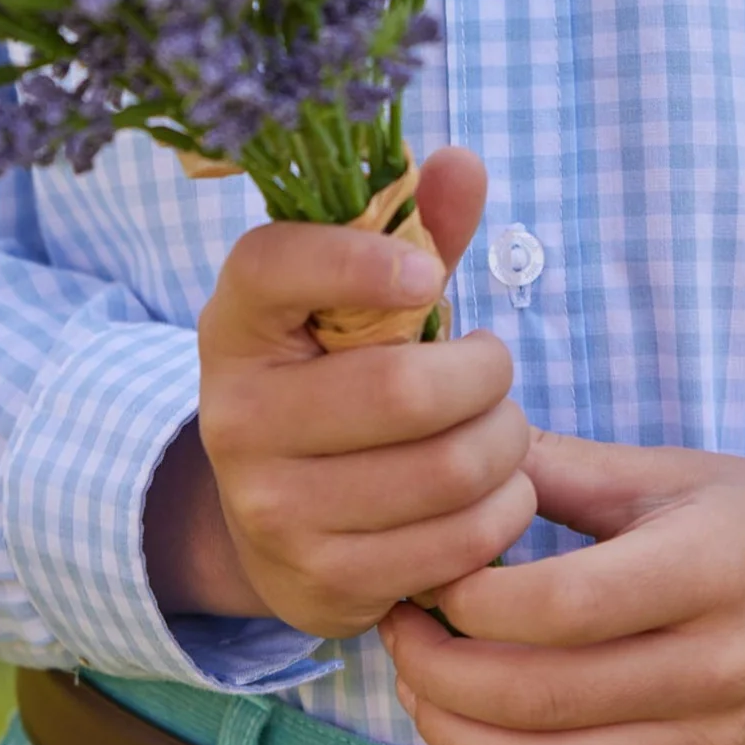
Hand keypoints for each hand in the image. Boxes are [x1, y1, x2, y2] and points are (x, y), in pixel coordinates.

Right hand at [146, 148, 536, 640]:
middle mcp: (236, 417)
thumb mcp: (357, 303)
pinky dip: (505, 510)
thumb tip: (464, 161)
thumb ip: (416, 231)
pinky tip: (494, 490)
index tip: (429, 278)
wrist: (271, 519)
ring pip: (445, 472)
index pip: (276, 265)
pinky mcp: (321, 583)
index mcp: (236, 322)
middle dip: (486, 374)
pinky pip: (457, 544)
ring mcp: (272, 509)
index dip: (361, 261)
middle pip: (403, 390)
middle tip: (493, 369)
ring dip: (507, 444)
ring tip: (501, 429)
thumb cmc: (334, 378)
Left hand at [379, 430, 744, 744]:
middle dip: (441, 668)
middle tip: (400, 625)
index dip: (472, 598)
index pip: (562, 606)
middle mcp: (720, 671)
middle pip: (543, 699)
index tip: (430, 569)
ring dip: (457, 740)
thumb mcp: (666, 470)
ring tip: (420, 683)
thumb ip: (559, 467)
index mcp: (710, 572)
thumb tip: (450, 453)